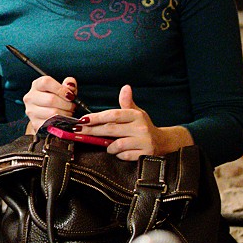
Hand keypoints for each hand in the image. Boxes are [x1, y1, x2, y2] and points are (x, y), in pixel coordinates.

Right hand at [23, 75, 78, 134]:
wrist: (45, 115)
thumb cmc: (56, 99)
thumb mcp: (63, 90)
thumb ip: (69, 85)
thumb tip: (71, 84)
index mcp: (37, 85)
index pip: (46, 82)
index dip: (61, 89)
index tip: (70, 95)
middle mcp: (30, 97)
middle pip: (51, 99)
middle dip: (66, 104)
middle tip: (72, 106)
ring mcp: (31, 111)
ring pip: (53, 113)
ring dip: (65, 114)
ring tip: (68, 113)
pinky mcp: (35, 123)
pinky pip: (52, 123)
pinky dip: (62, 122)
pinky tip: (64, 120)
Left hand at [75, 85, 191, 159]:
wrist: (162, 142)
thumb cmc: (143, 125)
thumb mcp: (136, 112)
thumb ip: (127, 102)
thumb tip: (125, 87)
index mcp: (136, 115)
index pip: (113, 115)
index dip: (96, 117)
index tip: (82, 120)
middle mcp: (141, 127)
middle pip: (111, 129)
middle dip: (93, 131)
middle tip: (80, 132)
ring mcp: (144, 142)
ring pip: (117, 144)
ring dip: (107, 146)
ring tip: (105, 144)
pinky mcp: (145, 154)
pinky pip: (124, 156)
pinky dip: (117, 154)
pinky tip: (117, 152)